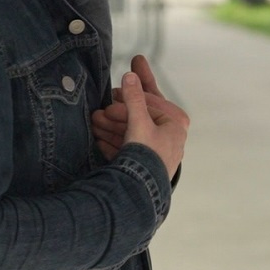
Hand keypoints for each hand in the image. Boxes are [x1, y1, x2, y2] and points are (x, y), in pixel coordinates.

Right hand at [91, 55, 188, 176]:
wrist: (140, 193)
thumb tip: (131, 75)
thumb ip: (134, 98)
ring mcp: (156, 154)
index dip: (131, 96)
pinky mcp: (143, 168)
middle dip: (117, 114)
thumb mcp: (139, 122)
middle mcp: (169, 138)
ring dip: (111, 127)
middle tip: (100, 109)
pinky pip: (127, 150)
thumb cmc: (146, 155)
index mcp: (175, 124)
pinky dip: (113, 144)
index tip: (113, 93)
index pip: (152, 102)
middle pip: (139, 119)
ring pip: (131, 134)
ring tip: (93, 121)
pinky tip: (98, 140)